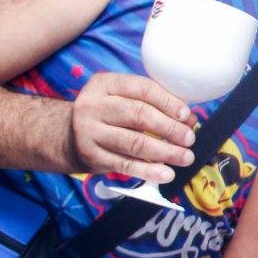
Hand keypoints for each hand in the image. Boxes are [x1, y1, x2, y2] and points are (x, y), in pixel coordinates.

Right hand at [69, 72, 196, 181]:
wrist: (67, 135)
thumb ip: (156, 105)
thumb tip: (189, 119)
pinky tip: (166, 173)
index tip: (186, 114)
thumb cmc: (108, 114)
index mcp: (105, 84)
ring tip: (185, 157)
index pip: (143, 88)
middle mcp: (93, 106)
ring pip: (134, 142)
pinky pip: (125, 165)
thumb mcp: (125, 100)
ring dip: (165, 152)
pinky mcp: (92, 156)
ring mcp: (90, 132)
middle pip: (139, 115)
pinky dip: (149, 170)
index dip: (168, 102)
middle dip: (170, 128)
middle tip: (189, 138)